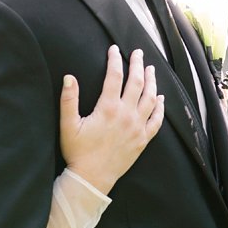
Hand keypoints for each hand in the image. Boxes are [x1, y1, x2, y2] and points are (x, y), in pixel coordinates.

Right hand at [60, 45, 163, 194]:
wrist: (92, 178)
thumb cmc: (78, 152)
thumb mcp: (68, 125)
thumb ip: (69, 100)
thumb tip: (69, 77)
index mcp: (108, 108)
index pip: (114, 77)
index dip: (115, 60)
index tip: (114, 49)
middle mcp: (126, 114)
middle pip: (136, 83)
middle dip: (138, 65)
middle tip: (138, 53)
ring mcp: (137, 127)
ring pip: (150, 98)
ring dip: (152, 81)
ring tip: (151, 70)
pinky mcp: (143, 139)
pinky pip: (156, 120)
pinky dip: (160, 107)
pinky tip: (160, 98)